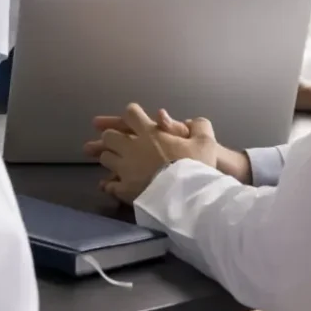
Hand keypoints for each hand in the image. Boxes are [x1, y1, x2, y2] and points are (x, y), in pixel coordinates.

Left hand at [87, 104, 241, 202]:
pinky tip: (111, 186)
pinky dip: (109, 185)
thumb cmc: (195, 166)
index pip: (131, 114)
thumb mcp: (205, 143)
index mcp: (150, 134)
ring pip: (105, 158)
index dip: (132, 114)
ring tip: (117, 164)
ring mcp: (125, 169)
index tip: (135, 118)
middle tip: (121, 143)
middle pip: (109, 136)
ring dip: (110, 159)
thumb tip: (194, 121)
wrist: (186, 197)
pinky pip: (109, 185)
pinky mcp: (123, 189)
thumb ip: (199, 127)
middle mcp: (132, 148)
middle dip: (113, 138)